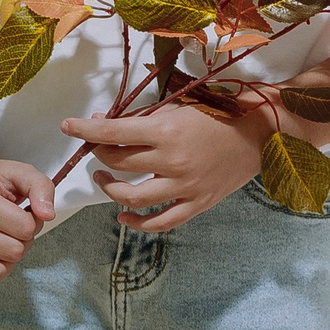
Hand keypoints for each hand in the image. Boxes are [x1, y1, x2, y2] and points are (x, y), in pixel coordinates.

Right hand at [0, 155, 55, 298]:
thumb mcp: (21, 173)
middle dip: (22, 241)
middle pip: (14, 253)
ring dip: (6, 262)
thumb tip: (48, 216)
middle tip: (11, 227)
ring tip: (0, 242)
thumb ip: (42, 188)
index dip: (33, 222)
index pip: (25, 229)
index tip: (23, 212)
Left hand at [61, 103, 271, 231]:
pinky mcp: (197, 203)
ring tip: (104, 179)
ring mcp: (185, 185)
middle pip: (118, 163)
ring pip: (131, 196)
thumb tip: (107, 123)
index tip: (68, 126)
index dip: (86, 130)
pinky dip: (137, 222)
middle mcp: (173, 160)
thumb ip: (146, 117)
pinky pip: (160, 221)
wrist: (261, 134)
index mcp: (168, 130)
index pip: (113, 132)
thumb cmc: (220, 113)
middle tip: (96, 148)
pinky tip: (123, 215)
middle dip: (99, 154)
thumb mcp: (181, 106)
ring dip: (110, 188)